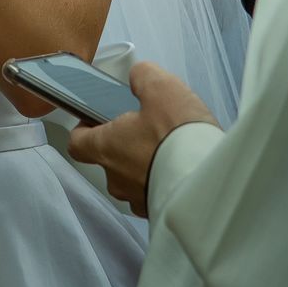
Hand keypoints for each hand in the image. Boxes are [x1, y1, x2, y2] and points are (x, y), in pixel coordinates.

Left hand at [65, 62, 217, 217]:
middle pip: (108, 161)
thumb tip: (139, 75)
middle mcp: (116, 178)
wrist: (210, 181)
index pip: (77, 143)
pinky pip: (155, 194)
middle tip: (145, 129)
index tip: (94, 120)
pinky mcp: (160, 211)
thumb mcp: (162, 89)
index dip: (83, 130)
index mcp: (106, 147)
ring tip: (169, 149)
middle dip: (123, 146)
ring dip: (144, 166)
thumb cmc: (179, 137)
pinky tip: (182, 168)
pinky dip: (163, 181)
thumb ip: (143, 76)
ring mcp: (138, 198)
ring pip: (132, 180)